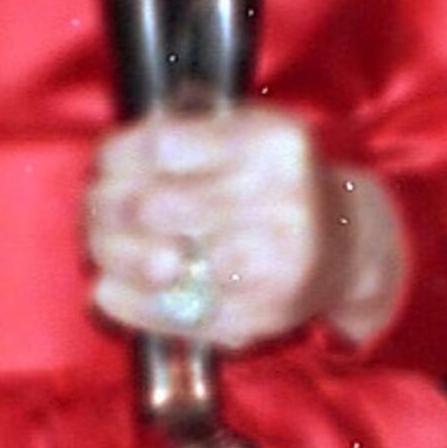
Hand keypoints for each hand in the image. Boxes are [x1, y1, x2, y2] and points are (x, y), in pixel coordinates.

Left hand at [84, 109, 404, 355]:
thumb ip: (186, 132)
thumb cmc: (280, 184)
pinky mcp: (258, 314)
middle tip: (98, 210)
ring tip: (101, 248)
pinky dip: (127, 303)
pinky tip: (108, 290)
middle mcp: (279, 201)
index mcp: (272, 143)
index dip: (118, 157)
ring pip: (155, 262)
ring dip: (111, 256)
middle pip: (150, 205)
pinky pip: (172, 313)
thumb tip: (109, 162)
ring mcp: (270, 264)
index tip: (107, 165)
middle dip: (106, 209)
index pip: (162, 144)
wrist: (348, 245)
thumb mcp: (250, 134)